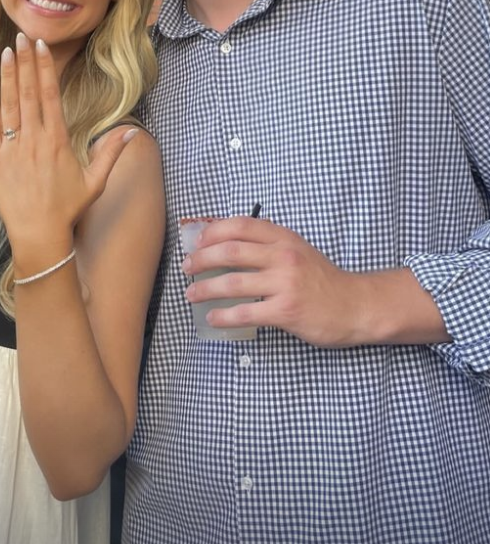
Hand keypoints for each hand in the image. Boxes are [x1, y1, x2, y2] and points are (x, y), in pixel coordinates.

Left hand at [0, 33, 136, 270]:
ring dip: (8, 76)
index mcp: (58, 140)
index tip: (42, 47)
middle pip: (29, 92)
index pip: (50, 94)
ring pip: (9, 104)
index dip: (45, 68)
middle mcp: (34, 139)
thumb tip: (131, 132)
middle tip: (22, 36)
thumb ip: (111, 153)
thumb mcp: (95, 181)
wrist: (38, 235)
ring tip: (7, 51)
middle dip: (26, 62)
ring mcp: (12, 148)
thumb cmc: (68, 209)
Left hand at [182, 216, 367, 347]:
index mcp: (284, 238)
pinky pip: (246, 312)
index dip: (213, 231)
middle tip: (187, 267)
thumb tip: (229, 245)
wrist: (355, 305)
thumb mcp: (298, 250)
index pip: (241, 225)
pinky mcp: (286, 310)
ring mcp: (285, 283)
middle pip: (231, 251)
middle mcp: (283, 256)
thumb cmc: (323, 280)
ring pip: (233, 282)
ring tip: (191, 294)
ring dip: (206, 289)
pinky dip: (224, 315)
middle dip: (201, 259)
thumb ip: (270, 245)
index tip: (197, 241)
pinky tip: (214, 318)